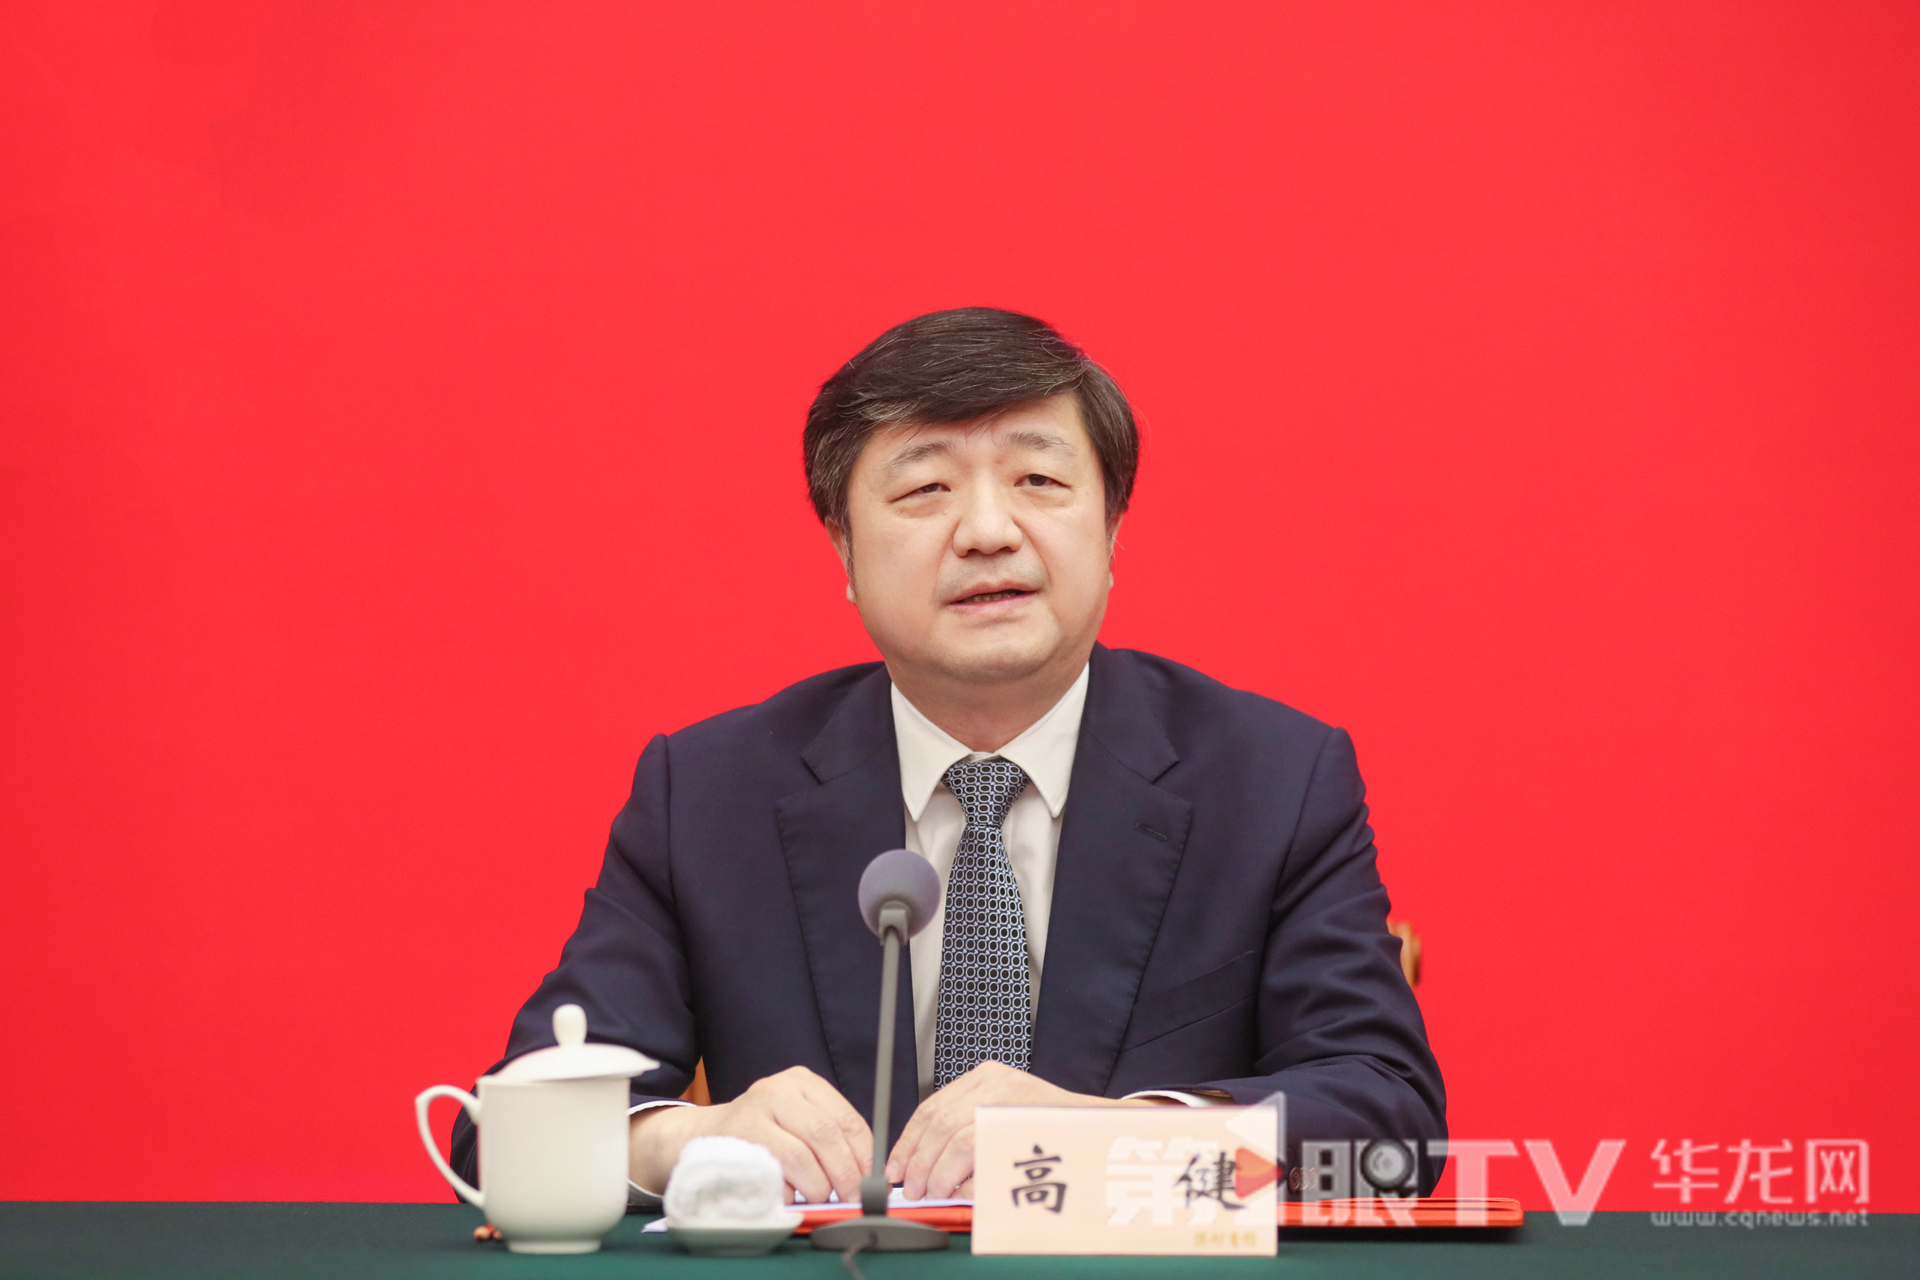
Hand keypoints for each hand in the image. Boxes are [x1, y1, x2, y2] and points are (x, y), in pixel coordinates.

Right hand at [629, 1065, 871, 1203]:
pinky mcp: (737, 1137)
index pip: (846, 1118)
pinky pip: (772, 1171)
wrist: (702, 1136)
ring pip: (800, 1156)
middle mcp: (779, 1088)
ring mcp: (755, 1110)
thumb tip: (868, 1173)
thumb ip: (828, 1138)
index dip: (864, 1154)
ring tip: (819, 1199)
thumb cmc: (761, 1133)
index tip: (872, 1181)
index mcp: (803, 1082)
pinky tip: (790, 1197)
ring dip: (817, 1187)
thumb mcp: (796, 1120)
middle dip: (845, 1174)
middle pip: (826, 1135)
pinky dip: (787, 1192)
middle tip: (852, 1199)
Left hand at [885, 1061, 1161, 1199]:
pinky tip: (965, 1189)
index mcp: (986, 1077)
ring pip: (957, 1140)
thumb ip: (967, 1130)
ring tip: (937, 1193)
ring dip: (940, 1174)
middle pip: (939, 1123)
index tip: (897, 1167)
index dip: (909, 1141)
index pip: (931, 1107)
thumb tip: (923, 1168)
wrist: (1101, 1130)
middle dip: (920, 1162)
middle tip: (915, 1189)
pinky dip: (968, 1178)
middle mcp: (997, 1082)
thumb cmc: (1049, 1131)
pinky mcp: (1026, 1122)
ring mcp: (1012, 1100)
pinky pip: (984, 1154)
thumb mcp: (1003, 1116)